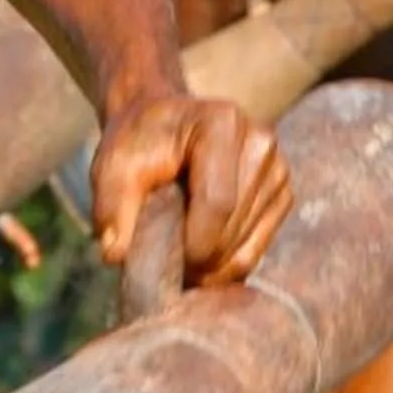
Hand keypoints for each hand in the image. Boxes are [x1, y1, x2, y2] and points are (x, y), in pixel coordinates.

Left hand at [91, 93, 290, 287]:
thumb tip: (114, 254)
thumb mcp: (112, 167)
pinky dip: (227, 264)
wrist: (162, 124)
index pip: (217, 202)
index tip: (164, 264)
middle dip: (199, 261)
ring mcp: (277, 169)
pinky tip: (199, 256)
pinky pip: (258, 249)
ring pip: (248, 247)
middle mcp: (260, 142)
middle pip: (234, 228)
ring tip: (178, 259)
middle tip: (165, 269)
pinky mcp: (281, 194)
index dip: (192, 245)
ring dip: (211, 267)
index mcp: (222, 124)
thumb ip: (111, 206)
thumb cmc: (137, 144)